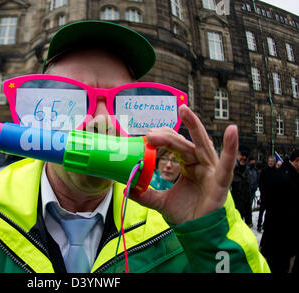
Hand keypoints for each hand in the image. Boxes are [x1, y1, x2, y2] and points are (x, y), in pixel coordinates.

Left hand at [130, 105, 237, 224]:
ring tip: (184, 110)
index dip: (162, 139)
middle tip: (151, 132)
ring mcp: (212, 170)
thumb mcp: (160, 202)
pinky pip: (227, 163)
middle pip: (184, 143)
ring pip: (202, 145)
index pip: (175, 145)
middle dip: (168, 135)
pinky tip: (232, 131)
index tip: (147, 136)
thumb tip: (127, 188)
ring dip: (194, 126)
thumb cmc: (186, 214)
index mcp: (188, 165)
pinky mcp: (221, 181)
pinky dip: (231, 147)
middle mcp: (200, 164)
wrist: (198, 234)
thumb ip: (145, 194)